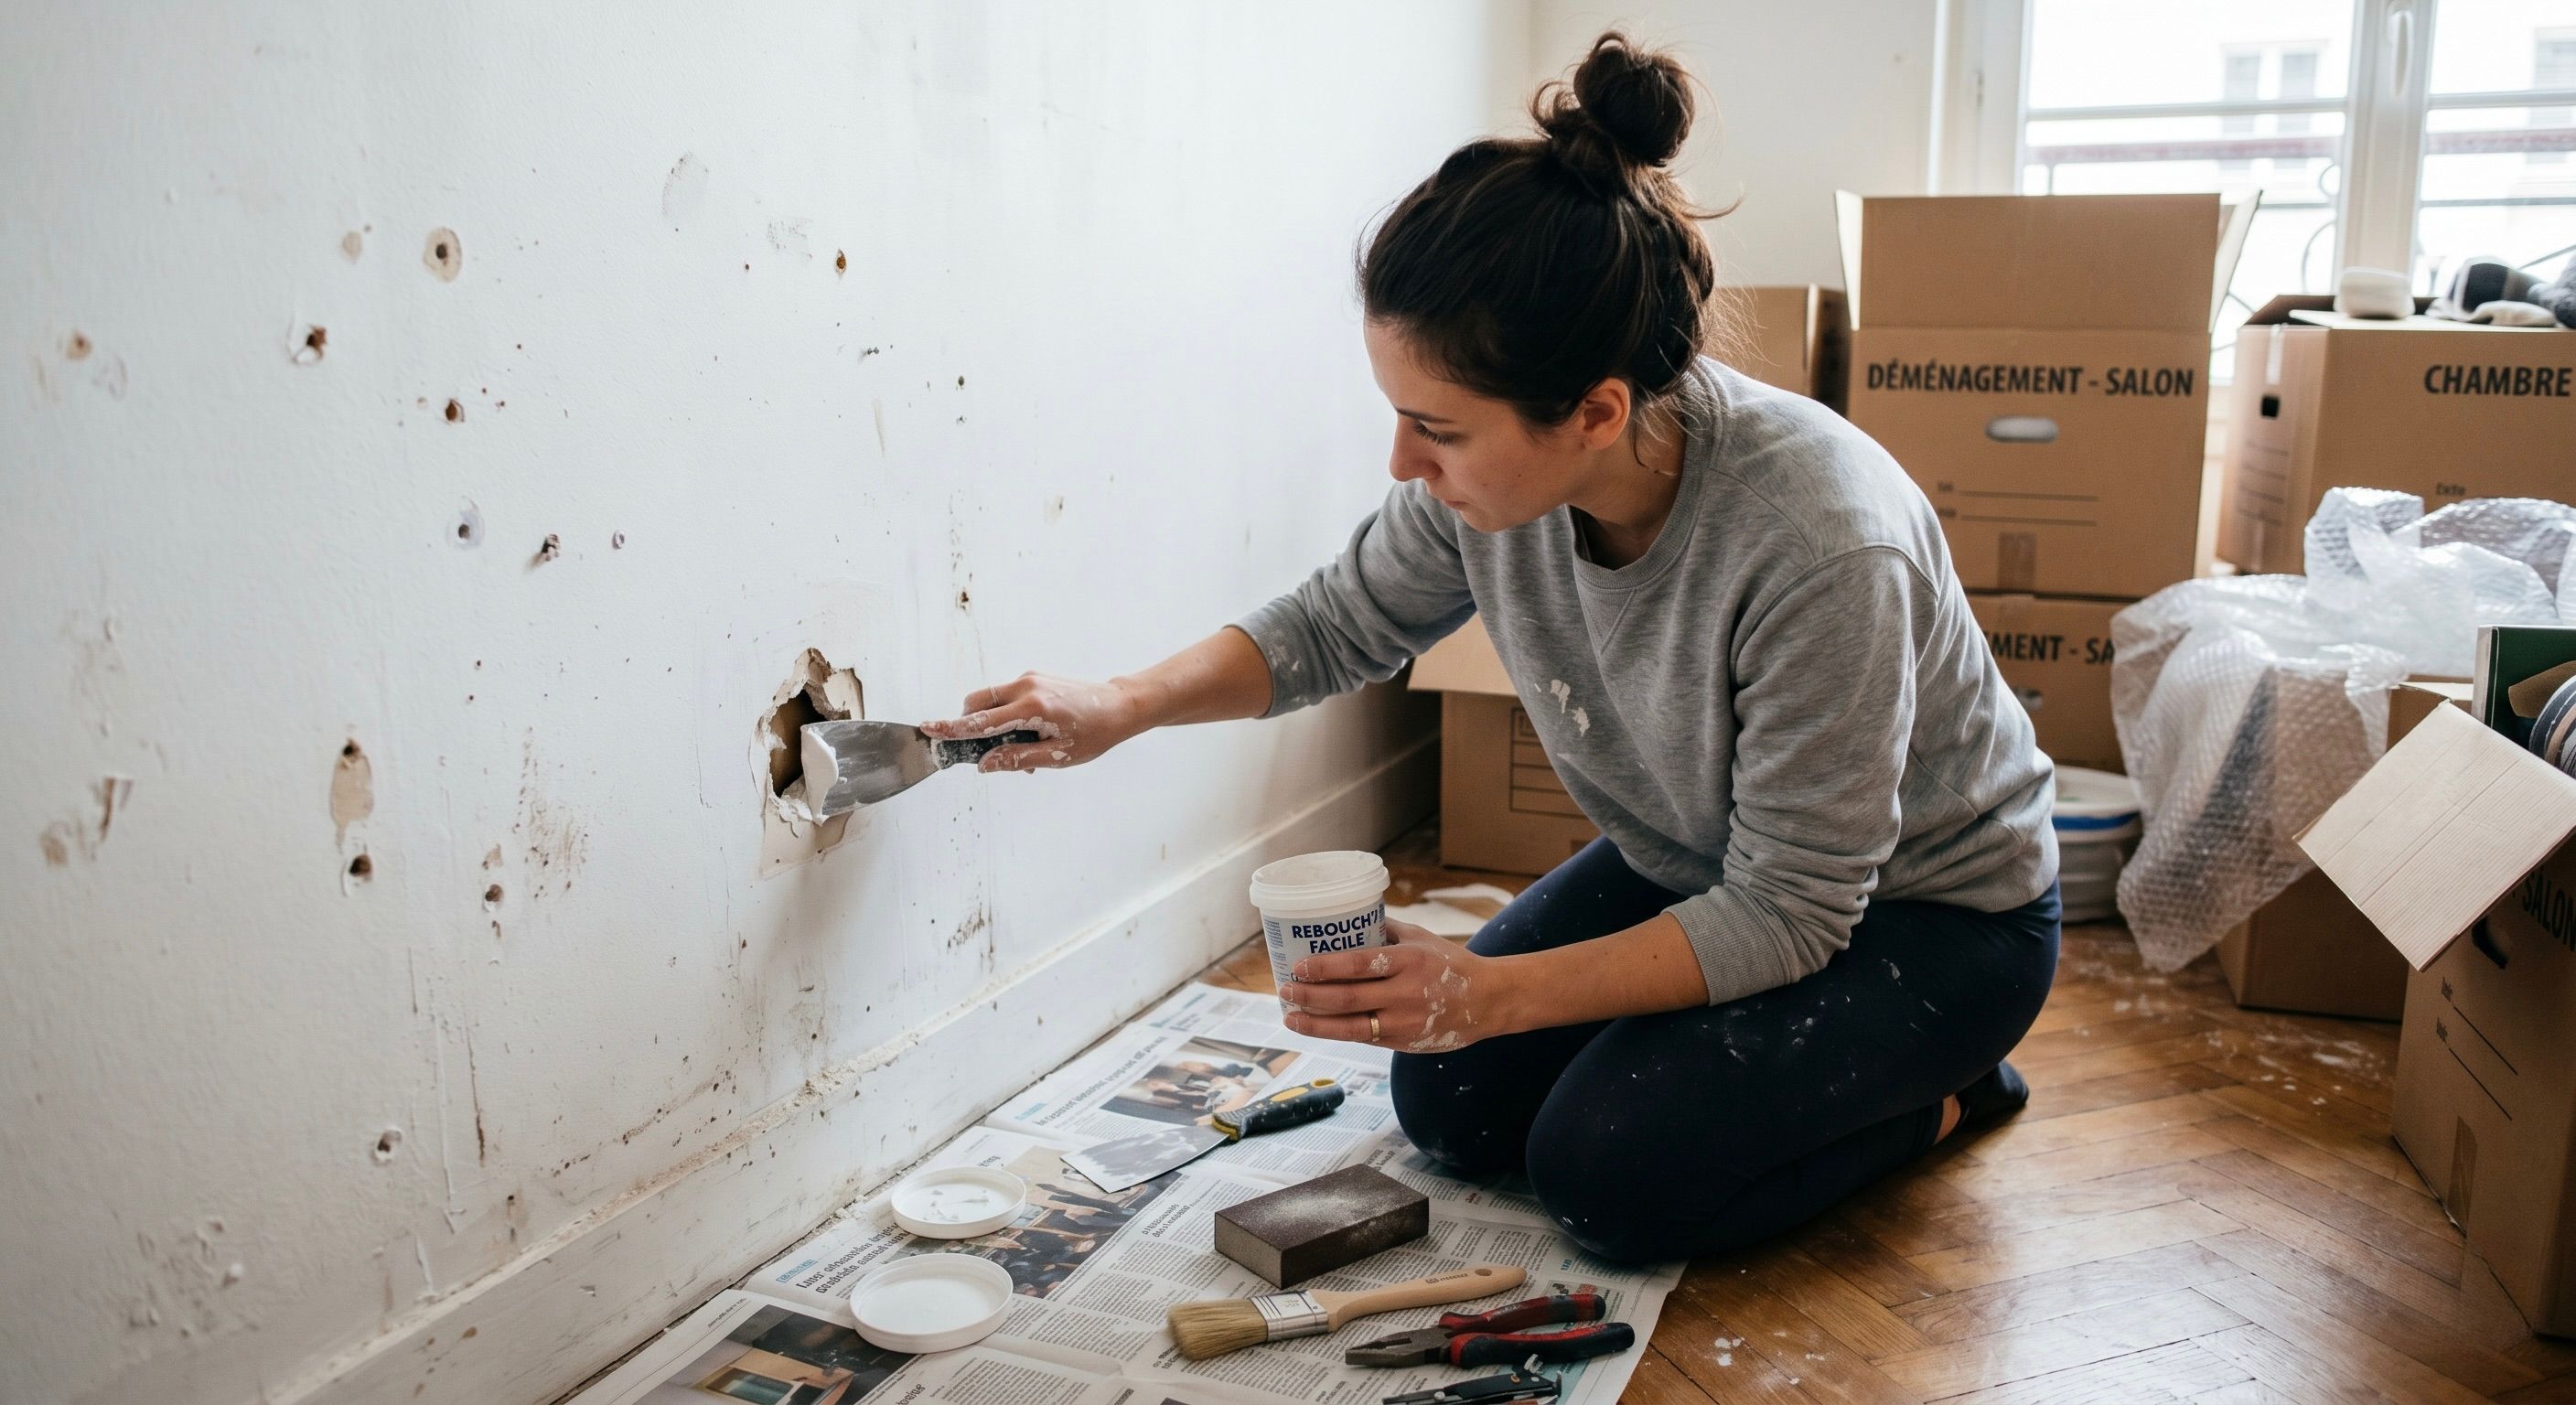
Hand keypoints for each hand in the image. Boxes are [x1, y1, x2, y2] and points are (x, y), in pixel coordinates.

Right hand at [921, 672, 1144, 772]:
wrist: (1119, 706)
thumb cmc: (1094, 733)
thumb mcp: (1057, 755)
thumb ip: (1017, 759)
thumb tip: (984, 765)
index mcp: (1032, 707)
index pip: (981, 721)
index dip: (952, 728)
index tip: (928, 728)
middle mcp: (1026, 686)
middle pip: (977, 703)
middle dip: (970, 725)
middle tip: (987, 751)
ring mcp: (1029, 678)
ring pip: (990, 699)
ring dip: (991, 723)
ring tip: (1018, 748)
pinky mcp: (1034, 677)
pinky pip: (1005, 696)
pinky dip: (1005, 715)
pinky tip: (1028, 735)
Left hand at [1277, 922, 1513, 1052]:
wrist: (1487, 1001)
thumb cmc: (1449, 963)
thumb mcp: (1421, 938)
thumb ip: (1385, 930)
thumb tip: (1344, 917)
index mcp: (1409, 960)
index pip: (1359, 965)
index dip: (1325, 967)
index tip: (1298, 966)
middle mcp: (1405, 993)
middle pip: (1348, 999)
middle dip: (1310, 996)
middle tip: (1284, 990)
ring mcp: (1403, 1022)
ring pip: (1351, 1027)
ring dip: (1315, 1024)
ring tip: (1290, 1017)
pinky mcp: (1402, 1042)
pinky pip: (1363, 1037)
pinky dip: (1335, 1032)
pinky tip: (1314, 1027)